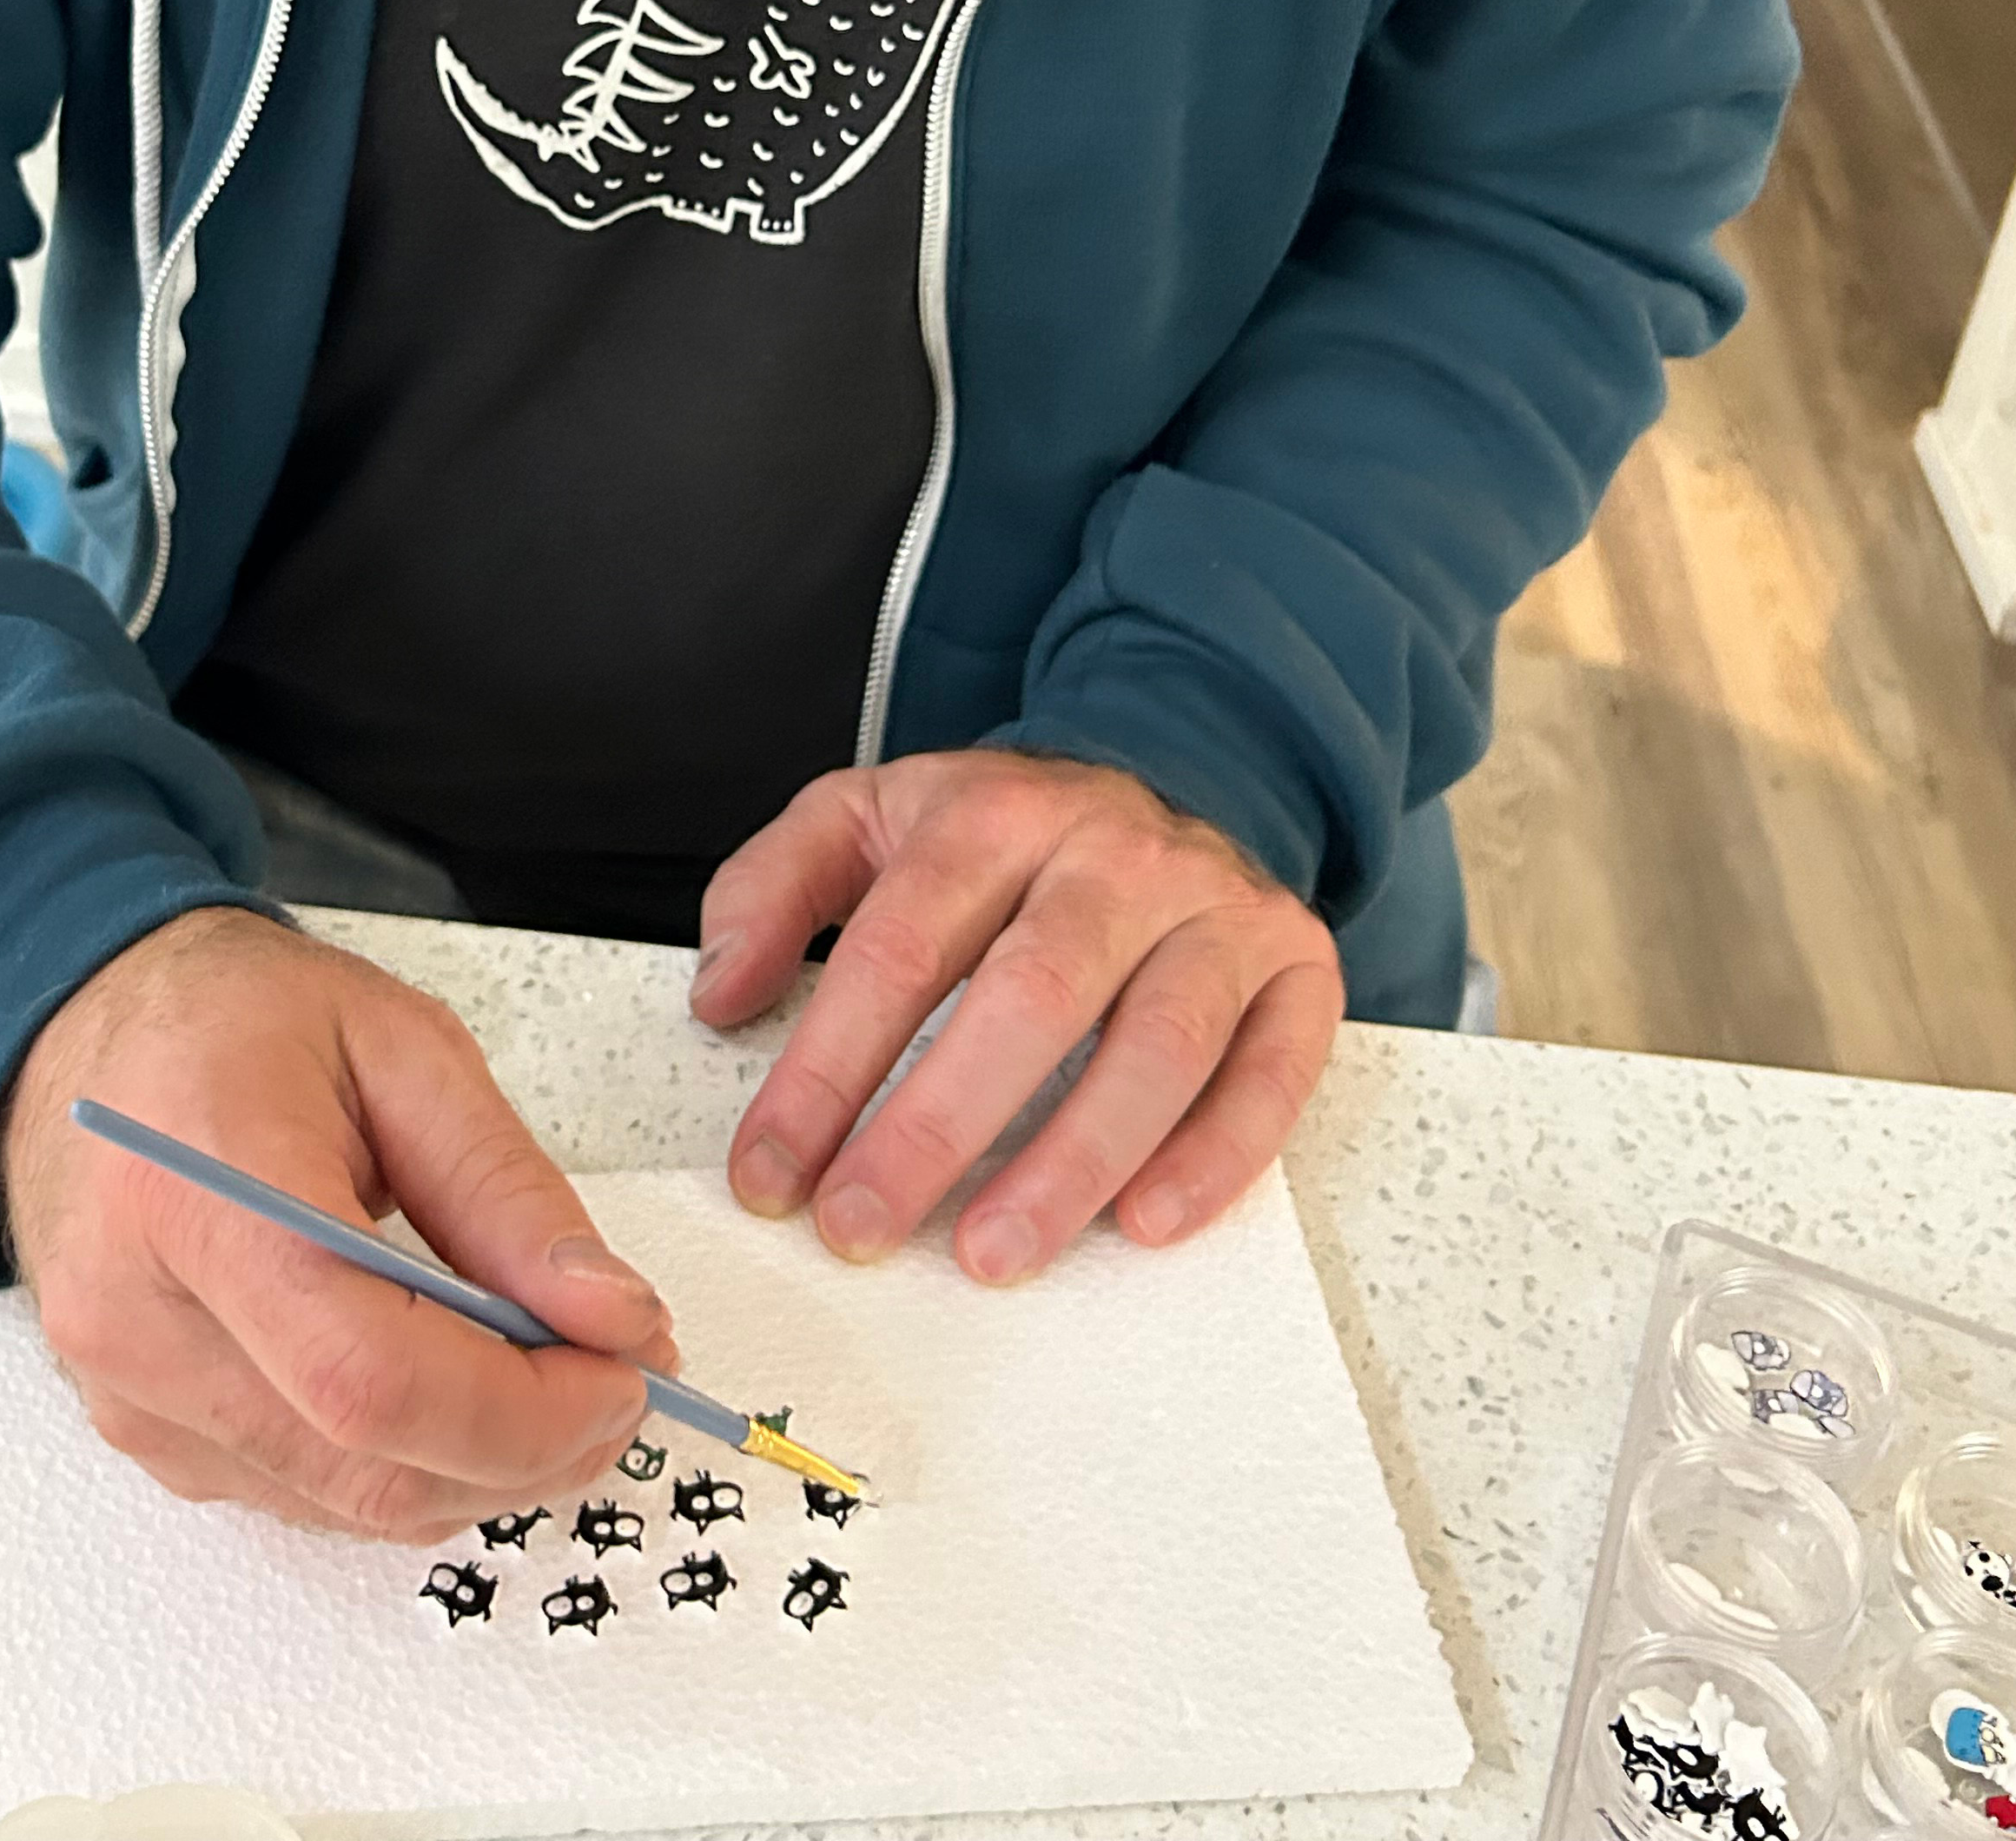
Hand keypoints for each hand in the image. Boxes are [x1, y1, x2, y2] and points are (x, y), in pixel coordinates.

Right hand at [0, 906, 677, 1538]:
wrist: (87, 1024)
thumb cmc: (235, 1020)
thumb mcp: (404, 1049)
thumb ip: (508, 1192)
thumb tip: (612, 1319)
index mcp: (198, 1193)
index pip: (368, 1378)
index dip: (520, 1410)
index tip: (622, 1375)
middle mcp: (137, 1317)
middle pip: (360, 1464)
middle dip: (523, 1450)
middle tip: (613, 1381)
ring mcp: (125, 1391)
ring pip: (340, 1505)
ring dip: (471, 1469)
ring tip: (545, 1379)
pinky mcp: (137, 1432)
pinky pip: (297, 1495)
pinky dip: (397, 1464)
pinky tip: (446, 1389)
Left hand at [689, 753, 1342, 1282]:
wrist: (1177, 762)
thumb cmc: (1005, 831)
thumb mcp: (870, 815)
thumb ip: (774, 889)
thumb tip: (718, 996)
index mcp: (995, 812)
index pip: (900, 946)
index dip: (827, 1069)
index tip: (770, 1174)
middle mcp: (1115, 853)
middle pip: (1030, 993)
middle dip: (935, 1125)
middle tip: (862, 1229)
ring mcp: (1216, 910)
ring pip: (1158, 1041)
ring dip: (1073, 1160)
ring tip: (989, 1253)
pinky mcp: (1296, 968)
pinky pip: (1272, 1069)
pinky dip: (1216, 1156)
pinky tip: (1145, 1225)